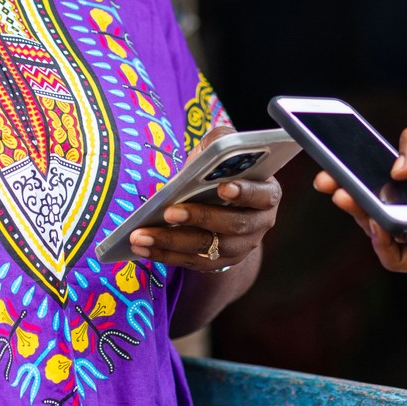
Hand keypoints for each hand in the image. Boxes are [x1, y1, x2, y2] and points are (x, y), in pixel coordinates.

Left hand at [130, 127, 281, 272]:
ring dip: (171, 242)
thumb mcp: (225, 150)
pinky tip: (141, 247)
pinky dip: (165, 255)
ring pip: (207, 249)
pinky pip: (192, 262)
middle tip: (169, 212)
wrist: (227, 205)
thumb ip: (222, 142)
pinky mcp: (219, 263)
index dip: (245, 192)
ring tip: (139, 236)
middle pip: (231, 226)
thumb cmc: (223, 170)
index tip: (223, 187)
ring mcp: (240, 248)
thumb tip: (211, 148)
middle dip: (199, 218)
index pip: (262, 195)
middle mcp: (259, 225)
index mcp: (267, 194)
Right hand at [314, 120, 406, 273]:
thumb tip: (393, 168)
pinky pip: (397, 258)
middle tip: (330, 183)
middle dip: (344, 194)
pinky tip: (380, 225)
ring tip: (352, 199)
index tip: (329, 166)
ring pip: (377, 231)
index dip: (349, 173)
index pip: (374, 178)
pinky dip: (382, 244)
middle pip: (369, 205)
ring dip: (359, 216)